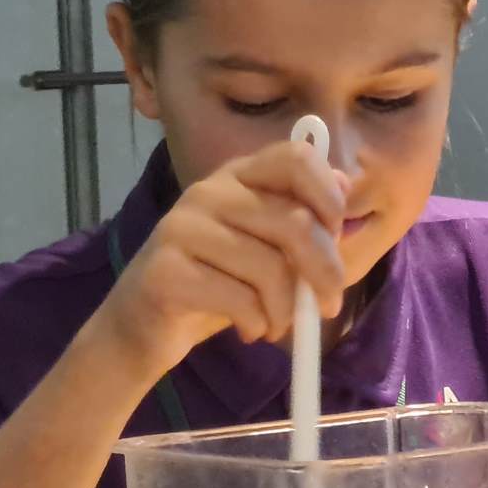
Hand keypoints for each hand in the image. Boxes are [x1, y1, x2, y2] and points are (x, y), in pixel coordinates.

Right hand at [89, 142, 348, 383]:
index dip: (327, 194)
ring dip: (285, 310)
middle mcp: (208, 193)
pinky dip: (257, 324)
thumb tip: (345, 186)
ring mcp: (182, 228)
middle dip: (323, 272)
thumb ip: (301, 219)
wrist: (143, 325)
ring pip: (270, 269)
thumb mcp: (264, 249)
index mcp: (236, 177)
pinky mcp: (167, 271)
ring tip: (275, 323)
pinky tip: (248, 329)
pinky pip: (241, 300)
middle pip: (293, 223)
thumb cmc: (214, 285)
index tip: (336, 234)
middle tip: (326, 305)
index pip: (294, 158)